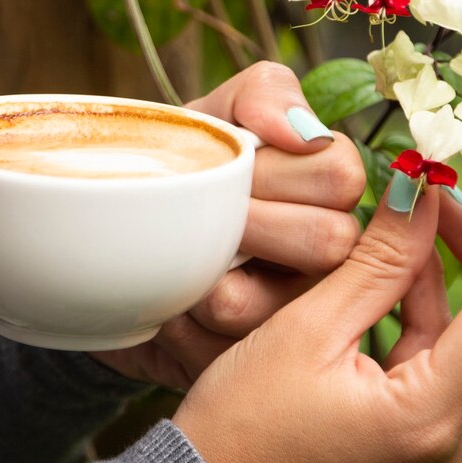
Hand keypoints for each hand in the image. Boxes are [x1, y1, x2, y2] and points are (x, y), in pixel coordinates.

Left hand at [90, 62, 364, 387]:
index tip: (240, 164)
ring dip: (205, 270)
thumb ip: (263, 95)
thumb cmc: (184, 170)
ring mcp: (288, 324)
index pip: (341, 173)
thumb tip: (296, 131)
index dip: (284, 167)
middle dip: (249, 218)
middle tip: (209, 210)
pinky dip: (174, 315)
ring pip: (260, 304)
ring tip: (181, 252)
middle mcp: (328, 265)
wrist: (119, 240)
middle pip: (326, 241)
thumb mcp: (217, 117)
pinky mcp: (239, 367)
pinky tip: (166, 296)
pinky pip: (208, 347)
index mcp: (329, 197)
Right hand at [173, 146, 461, 462]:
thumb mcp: (305, 328)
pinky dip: (452, 305)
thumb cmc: (237, 424)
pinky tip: (410, 259)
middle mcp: (459, 442)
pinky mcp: (426, 443)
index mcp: (432, 416)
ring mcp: (447, 449)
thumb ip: (377, 258)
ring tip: (437, 205)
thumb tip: (425, 187)